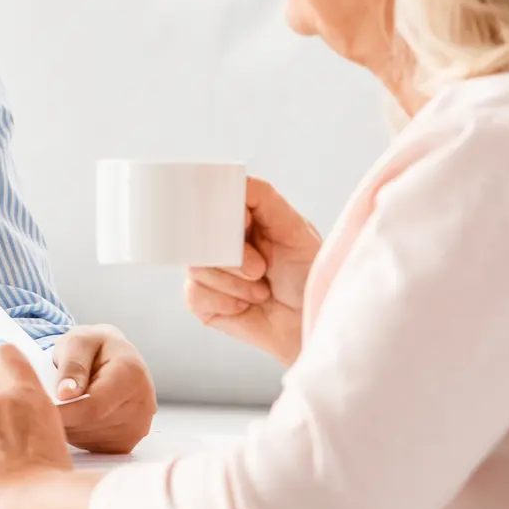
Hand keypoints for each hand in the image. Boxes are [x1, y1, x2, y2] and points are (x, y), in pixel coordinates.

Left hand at [48, 325, 155, 453]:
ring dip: (69, 426)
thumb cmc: (93, 347)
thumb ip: (71, 365)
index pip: (94, 405)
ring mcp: (138, 426)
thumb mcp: (78, 342)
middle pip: (91, 424)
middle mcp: (143, 403)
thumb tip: (65, 393)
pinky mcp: (128, 442)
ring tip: (64, 404)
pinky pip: (94, 447)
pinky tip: (75, 416)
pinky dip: (78, 435)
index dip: (63, 410)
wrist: (112, 356)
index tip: (39, 408)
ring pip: (90, 438)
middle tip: (46, 402)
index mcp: (132, 374)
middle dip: (63, 416)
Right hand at [184, 175, 320, 365]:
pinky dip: (225, 302)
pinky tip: (245, 307)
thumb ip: (265, 200)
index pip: (210, 202)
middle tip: (260, 269)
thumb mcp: (296, 230)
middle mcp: (221, 245)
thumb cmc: (311, 279)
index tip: (242, 225)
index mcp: (241, 222)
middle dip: (232, 256)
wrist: (313, 327)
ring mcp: (210, 274)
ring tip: (261, 291)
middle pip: (198, 235)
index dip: (217, 211)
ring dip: (235, 283)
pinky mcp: (204, 303)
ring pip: (196, 266)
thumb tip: (235, 180)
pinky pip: (195, 294)